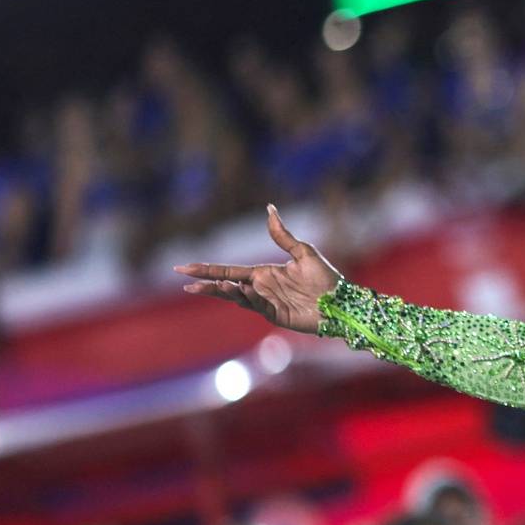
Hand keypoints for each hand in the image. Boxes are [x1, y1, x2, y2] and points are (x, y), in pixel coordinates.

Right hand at [174, 204, 342, 334]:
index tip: (182, 268)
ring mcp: (267, 303)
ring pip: (239, 298)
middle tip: (187, 283)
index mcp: (263, 273)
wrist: (342, 301)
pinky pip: (258, 306)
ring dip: (227, 292)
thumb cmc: (326, 278)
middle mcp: (261, 289)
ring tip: (218, 285)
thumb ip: (282, 235)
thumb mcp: (303, 252)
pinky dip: (250, 298)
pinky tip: (245, 290)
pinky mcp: (277, 316)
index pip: (228, 271)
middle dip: (207, 285)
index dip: (206, 270)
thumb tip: (269, 208)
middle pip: (226, 286)